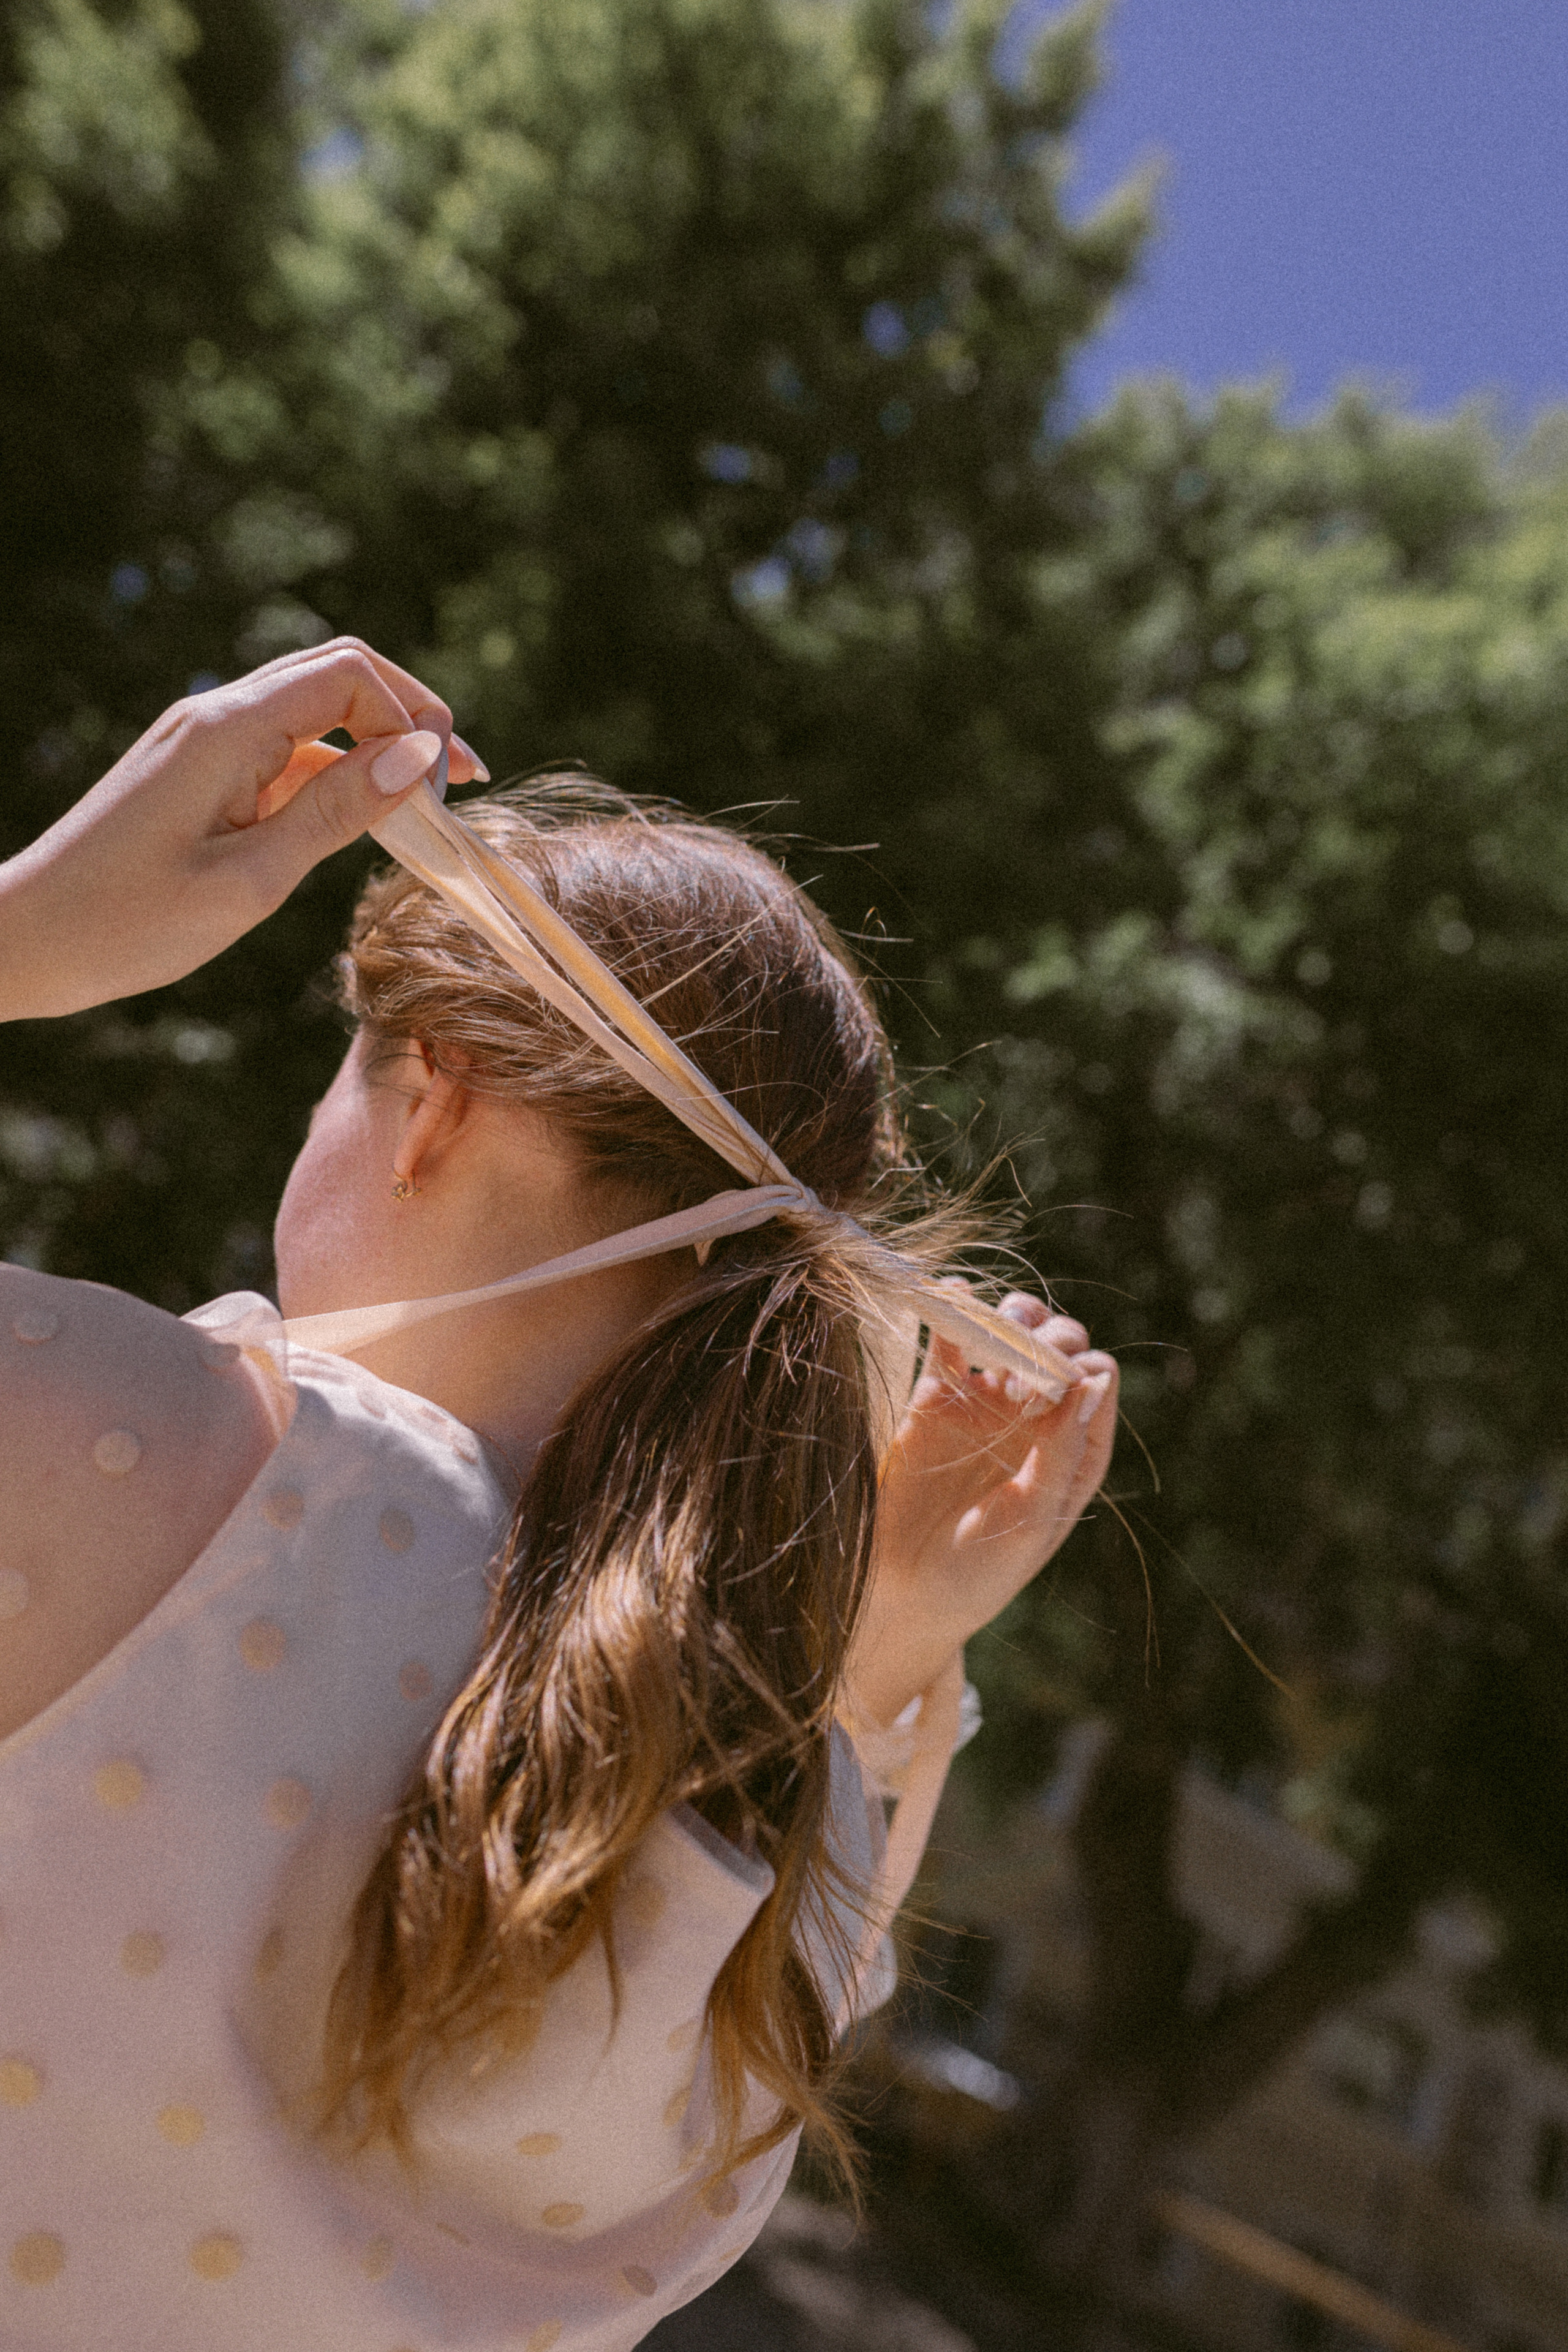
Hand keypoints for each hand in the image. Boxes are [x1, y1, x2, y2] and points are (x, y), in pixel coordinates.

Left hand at [0, 639, 485, 1019]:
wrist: (29, 940)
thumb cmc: (129, 923)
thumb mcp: (251, 880)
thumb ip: (337, 813)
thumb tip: (419, 757)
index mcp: (226, 730)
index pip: (348, 675)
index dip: (413, 718)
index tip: (444, 792)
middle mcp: (216, 715)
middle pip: (338, 671)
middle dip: (409, 715)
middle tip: (457, 783)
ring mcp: (205, 739)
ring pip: (315, 709)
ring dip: (377, 746)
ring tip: (421, 812)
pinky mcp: (200, 769)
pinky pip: (285, 749)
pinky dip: (336, 775)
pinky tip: (362, 825)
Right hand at [846, 1291, 1116, 1727]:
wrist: (901, 1595)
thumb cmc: (978, 1573)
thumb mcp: (1031, 1520)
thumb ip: (1062, 1451)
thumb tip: (1094, 1382)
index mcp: (1073, 1450)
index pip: (1095, 1379)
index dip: (1078, 1369)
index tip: (1046, 1393)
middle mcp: (1036, 1419)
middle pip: (1057, 1347)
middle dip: (1046, 1340)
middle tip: (1016, 1376)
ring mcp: (985, 1405)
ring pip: (1011, 1334)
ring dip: (1009, 1320)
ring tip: (993, 1339)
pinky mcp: (935, 1398)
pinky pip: (952, 1342)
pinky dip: (954, 1313)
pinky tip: (951, 1293)